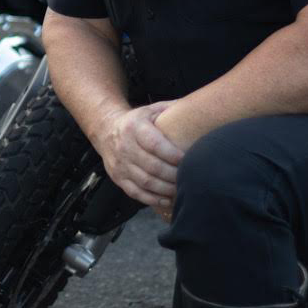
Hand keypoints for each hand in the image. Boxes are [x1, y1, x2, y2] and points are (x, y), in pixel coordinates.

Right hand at [96, 101, 184, 221]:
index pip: (154, 144)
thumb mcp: (152, 109)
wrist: (106, 129)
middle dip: (173, 174)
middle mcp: (124, 146)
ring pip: (145, 182)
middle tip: (190, 177)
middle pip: (151, 166)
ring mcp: (120, 164)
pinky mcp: (117, 178)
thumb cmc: (138, 121)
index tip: (188, 159)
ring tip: (181, 189)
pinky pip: (136, 193)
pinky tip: (168, 199)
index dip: (172, 154)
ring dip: (166, 188)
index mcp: (134, 127)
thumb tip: (201, 108)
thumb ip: (173, 110)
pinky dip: (153, 199)